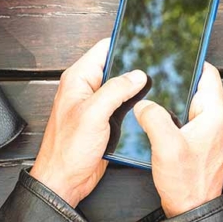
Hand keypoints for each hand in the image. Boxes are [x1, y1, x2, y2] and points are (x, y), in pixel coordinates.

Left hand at [30, 39, 147, 206]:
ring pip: (122, 87)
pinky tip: (147, 106)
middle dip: (134, 68)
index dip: (124, 43)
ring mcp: (96, 105)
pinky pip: (123, 106)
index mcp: (78, 79)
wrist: (65, 181)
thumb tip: (137, 75)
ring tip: (156, 87)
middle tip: (157, 67)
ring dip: (136, 89)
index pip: (104, 49)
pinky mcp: (105, 121)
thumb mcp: (93, 114)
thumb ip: (116, 90)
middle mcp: (86, 89)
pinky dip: (134, 105)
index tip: (145, 41)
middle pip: (116, 67)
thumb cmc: (68, 150)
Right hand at [133, 64, 222, 216]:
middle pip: (199, 85)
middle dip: (178, 79)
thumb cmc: (186, 183)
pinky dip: (175, 113)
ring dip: (175, 97)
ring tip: (153, 94)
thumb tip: (144, 103)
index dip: (190, 61)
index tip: (172, 54)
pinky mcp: (203, 140)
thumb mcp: (166, 146)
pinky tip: (158, 116)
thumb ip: (154, 117)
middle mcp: (219, 119)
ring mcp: (212, 130)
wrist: (192, 212)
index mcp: (216, 113)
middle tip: (156, 74)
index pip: (208, 73)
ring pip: (193, 101)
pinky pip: (190, 116)